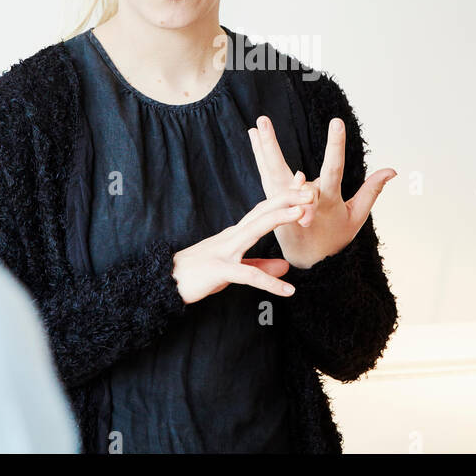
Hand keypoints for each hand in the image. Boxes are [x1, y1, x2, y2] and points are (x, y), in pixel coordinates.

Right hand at [170, 190, 313, 304]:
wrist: (166, 282)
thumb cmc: (199, 273)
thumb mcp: (234, 268)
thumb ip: (260, 265)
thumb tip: (286, 267)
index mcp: (236, 234)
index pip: (263, 210)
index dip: (283, 198)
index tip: (302, 184)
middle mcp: (232, 236)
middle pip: (262, 211)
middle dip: (286, 198)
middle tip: (309, 189)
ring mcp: (225, 251)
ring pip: (255, 230)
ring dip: (278, 220)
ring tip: (301, 214)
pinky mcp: (219, 270)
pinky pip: (247, 275)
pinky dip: (269, 283)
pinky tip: (288, 291)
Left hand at [248, 115, 395, 269]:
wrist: (309, 263)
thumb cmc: (335, 237)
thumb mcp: (357, 217)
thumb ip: (371, 191)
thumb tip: (392, 170)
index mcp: (327, 202)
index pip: (333, 170)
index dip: (336, 147)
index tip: (337, 123)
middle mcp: (302, 201)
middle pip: (285, 171)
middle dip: (273, 146)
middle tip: (263, 122)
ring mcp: (285, 204)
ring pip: (271, 172)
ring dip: (263, 148)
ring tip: (255, 126)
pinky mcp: (274, 204)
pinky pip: (266, 176)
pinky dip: (260, 156)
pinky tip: (253, 137)